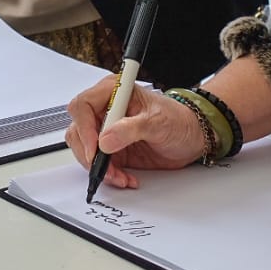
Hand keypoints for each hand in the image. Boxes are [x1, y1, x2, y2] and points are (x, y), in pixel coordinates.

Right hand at [64, 76, 207, 190]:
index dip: (84, 128)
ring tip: (120, 176)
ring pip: (84, 149)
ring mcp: (107, 130)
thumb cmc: (178, 120)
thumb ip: (130, 129)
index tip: (95, 148)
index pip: (83, 106)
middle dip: (90, 153)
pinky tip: (125, 177)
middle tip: (106, 168)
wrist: (192, 137)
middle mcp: (106, 109)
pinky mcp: (112, 148)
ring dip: (99, 167)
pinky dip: (108, 174)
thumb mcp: (157, 122)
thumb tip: (105, 140)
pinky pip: (98, 163)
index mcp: (114, 92)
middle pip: (78, 130)